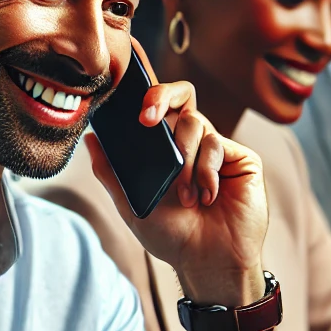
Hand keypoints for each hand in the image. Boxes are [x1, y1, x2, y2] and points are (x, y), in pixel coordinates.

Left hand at [87, 41, 268, 306]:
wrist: (207, 262)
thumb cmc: (172, 237)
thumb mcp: (132, 206)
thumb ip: (111, 173)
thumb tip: (91, 138)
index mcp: (164, 148)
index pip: (154, 107)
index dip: (145, 83)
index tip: (129, 68)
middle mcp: (191, 142)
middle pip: (181, 95)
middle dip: (162, 96)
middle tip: (147, 116)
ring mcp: (216, 147)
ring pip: (195, 123)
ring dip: (183, 161)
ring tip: (185, 196)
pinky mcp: (239, 158)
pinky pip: (217, 144)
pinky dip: (205, 172)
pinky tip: (206, 197)